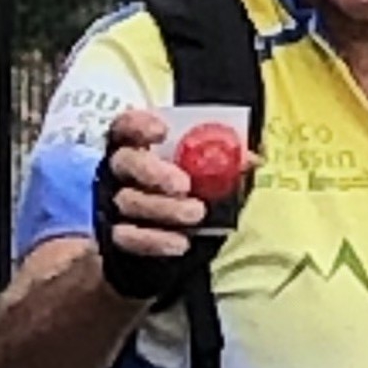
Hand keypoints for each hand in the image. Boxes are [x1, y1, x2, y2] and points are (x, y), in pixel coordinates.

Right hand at [93, 103, 206, 305]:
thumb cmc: (191, 194)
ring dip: (163, 208)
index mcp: (138, 146)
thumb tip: (254, 158)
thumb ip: (224, 163)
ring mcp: (113, 204)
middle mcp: (120, 172)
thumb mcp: (208, 175)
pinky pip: (127, 238)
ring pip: (128, 201)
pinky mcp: (115, 236)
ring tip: (196, 214)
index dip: (139, 124)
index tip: (162, 131)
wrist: (177, 240)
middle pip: (126, 162)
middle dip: (153, 171)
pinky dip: (154, 240)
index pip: (125, 126)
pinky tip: (180, 243)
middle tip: (183, 185)